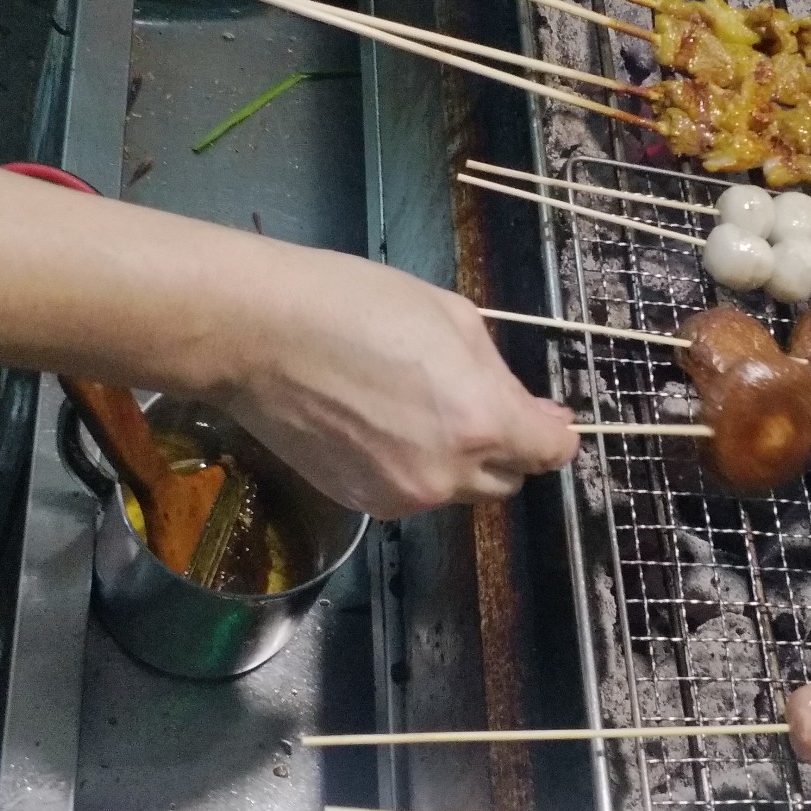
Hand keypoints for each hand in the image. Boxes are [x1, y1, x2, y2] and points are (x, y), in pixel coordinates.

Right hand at [0, 172, 576, 518]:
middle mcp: (448, 473)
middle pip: (507, 477)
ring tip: (414, 404)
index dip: (552, 430)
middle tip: (474, 399)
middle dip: (504, 445)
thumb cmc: (356, 304)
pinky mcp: (362, 506)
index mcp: (481, 421)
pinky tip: (380, 424)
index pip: (551, 451)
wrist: (259, 335)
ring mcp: (403, 497)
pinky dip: (412, 467)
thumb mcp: (452, 318)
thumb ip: (500, 375)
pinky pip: (411, 494)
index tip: (543, 413)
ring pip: (457, 488)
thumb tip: (534, 413)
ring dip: (455, 457)